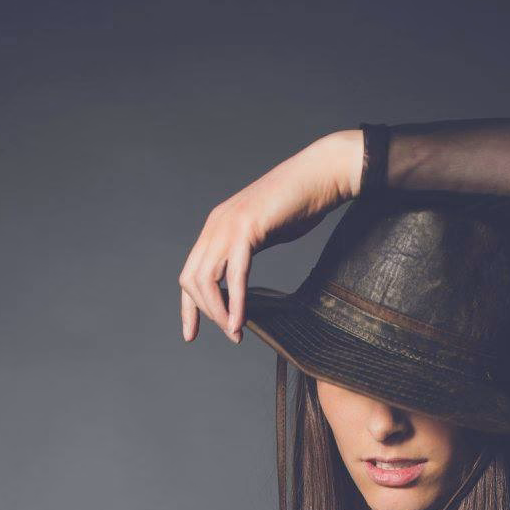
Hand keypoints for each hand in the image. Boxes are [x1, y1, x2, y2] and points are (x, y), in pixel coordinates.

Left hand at [178, 129, 363, 342]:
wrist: (321, 175)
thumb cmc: (301, 204)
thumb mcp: (265, 232)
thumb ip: (249, 252)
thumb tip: (244, 281)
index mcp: (217, 227)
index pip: (190, 273)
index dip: (189, 307)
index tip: (192, 333)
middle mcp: (215, 226)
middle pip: (191, 280)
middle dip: (203, 313)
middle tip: (229, 334)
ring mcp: (228, 226)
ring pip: (206, 279)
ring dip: (218, 312)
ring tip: (234, 333)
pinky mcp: (247, 228)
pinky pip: (234, 274)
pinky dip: (235, 302)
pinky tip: (239, 320)